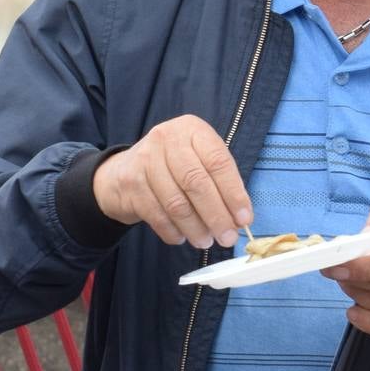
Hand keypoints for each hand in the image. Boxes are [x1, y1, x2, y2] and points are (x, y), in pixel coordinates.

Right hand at [90, 114, 249, 248]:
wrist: (125, 170)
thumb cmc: (174, 166)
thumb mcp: (198, 159)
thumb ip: (219, 182)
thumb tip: (239, 219)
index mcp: (192, 129)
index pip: (218, 162)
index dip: (234, 193)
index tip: (245, 219)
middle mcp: (167, 139)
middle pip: (197, 183)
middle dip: (216, 215)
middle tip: (228, 237)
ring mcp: (145, 160)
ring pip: (177, 203)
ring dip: (196, 228)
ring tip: (206, 241)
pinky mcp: (131, 184)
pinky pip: (157, 215)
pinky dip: (173, 231)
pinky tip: (183, 237)